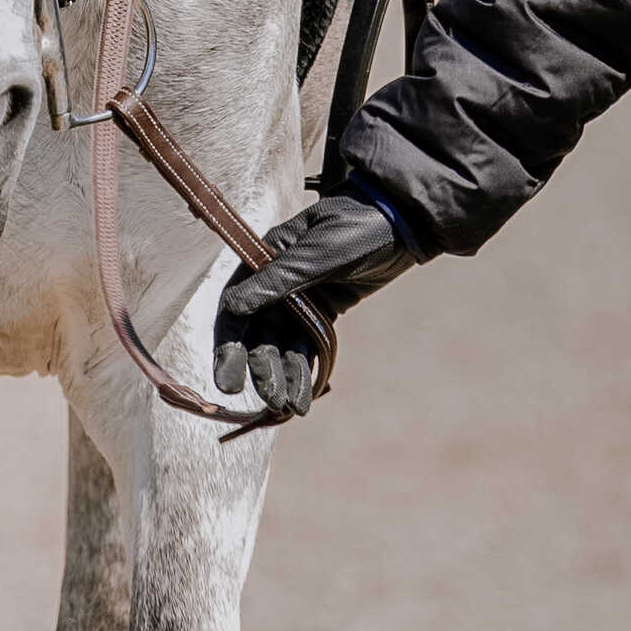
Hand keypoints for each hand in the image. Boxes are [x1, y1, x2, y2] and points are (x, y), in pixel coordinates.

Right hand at [211, 188, 413, 418]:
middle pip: (257, 333)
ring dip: (283, 375)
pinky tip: (303, 395)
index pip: (235, 308)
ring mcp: (298, 297)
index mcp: (264, 257)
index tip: (228, 381)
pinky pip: (306, 344)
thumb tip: (234, 307)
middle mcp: (274, 280)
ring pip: (282, 344)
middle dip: (260, 368)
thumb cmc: (358, 227)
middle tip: (268, 400)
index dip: (229, 346)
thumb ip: (278, 280)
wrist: (402, 223)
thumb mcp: (318, 253)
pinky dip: (304, 368)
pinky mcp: (322, 310)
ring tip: (288, 407)